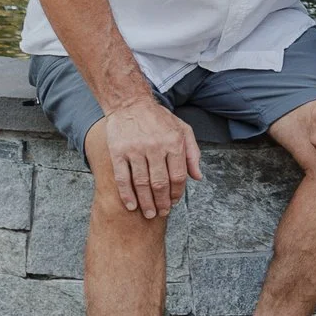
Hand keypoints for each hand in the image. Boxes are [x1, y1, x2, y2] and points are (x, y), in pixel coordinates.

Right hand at [100, 96, 200, 218]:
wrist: (129, 102)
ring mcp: (135, 150)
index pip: (178, 175)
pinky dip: (127, 195)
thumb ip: (192, 153)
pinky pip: (122, 178)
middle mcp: (155, 146)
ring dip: (146, 203)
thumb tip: (197, 177)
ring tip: (150, 213)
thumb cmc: (158, 118)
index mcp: (173, 142)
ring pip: (142, 184)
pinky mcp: (118, 152)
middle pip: (160, 183)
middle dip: (163, 202)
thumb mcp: (182, 129)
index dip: (177, 193)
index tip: (174, 202)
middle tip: (162, 212)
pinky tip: (131, 205)